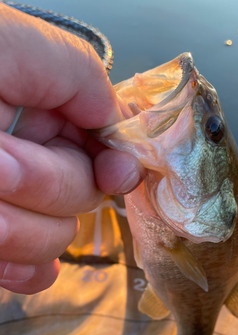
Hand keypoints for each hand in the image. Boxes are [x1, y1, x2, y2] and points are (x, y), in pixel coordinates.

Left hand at [0, 4, 143, 293]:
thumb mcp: (10, 43)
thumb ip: (80, 76)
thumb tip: (114, 129)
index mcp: (39, 115)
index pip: (103, 151)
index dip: (115, 165)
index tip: (112, 174)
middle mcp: (28, 161)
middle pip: (81, 198)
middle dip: (43, 184)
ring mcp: (7, 208)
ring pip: (53, 240)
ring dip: (18, 227)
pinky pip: (29, 275)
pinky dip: (18, 267)